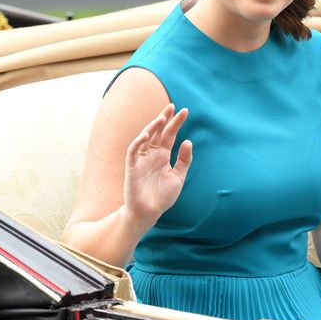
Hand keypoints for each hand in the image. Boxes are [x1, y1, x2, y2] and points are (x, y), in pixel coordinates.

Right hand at [122, 104, 192, 226]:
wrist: (149, 213)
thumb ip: (184, 159)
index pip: (169, 135)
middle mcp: (152, 154)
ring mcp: (141, 160)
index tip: (184, 111)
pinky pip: (133, 152)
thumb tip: (188, 141)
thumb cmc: (162, 196)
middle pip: (158, 132)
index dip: (176, 123)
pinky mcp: (132, 168)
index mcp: (163, 155)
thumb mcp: (178, 176)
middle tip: (172, 106)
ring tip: (162, 117)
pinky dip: (138, 143)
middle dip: (164, 119)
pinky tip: (146, 135)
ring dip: (152, 127)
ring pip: (145, 138)